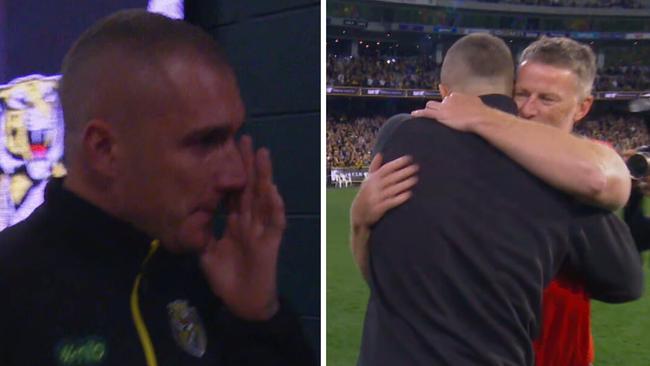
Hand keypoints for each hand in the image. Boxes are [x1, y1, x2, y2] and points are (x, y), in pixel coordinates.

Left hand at [200, 135, 284, 320]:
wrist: (243, 303)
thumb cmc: (227, 278)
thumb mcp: (206, 252)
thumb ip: (201, 233)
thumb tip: (188, 215)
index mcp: (236, 221)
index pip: (234, 191)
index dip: (231, 171)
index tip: (227, 148)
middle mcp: (250, 221)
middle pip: (249, 187)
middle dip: (248, 164)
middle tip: (245, 138)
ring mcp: (262, 229)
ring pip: (264, 198)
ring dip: (264, 176)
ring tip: (263, 153)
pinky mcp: (271, 242)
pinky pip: (275, 222)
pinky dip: (274, 207)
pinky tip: (272, 191)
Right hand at [350, 154, 418, 229]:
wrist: (358, 214)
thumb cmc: (365, 194)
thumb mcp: (367, 180)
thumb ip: (374, 167)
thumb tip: (380, 154)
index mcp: (372, 179)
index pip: (386, 168)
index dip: (397, 163)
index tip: (409, 158)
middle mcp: (374, 187)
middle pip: (391, 178)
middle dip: (404, 172)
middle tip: (416, 168)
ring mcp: (376, 198)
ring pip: (392, 189)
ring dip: (404, 184)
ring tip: (415, 179)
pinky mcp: (379, 208)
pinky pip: (391, 202)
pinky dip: (400, 198)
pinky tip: (409, 194)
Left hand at [411, 92, 490, 131]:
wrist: (479, 117)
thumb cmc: (480, 112)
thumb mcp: (475, 101)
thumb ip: (469, 100)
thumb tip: (470, 101)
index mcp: (456, 95)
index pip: (447, 96)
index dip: (445, 102)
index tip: (444, 105)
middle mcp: (448, 99)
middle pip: (437, 101)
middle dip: (436, 106)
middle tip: (437, 113)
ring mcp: (443, 107)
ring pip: (430, 105)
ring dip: (428, 109)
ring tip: (424, 114)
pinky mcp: (440, 115)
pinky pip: (426, 113)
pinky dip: (419, 113)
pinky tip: (413, 114)